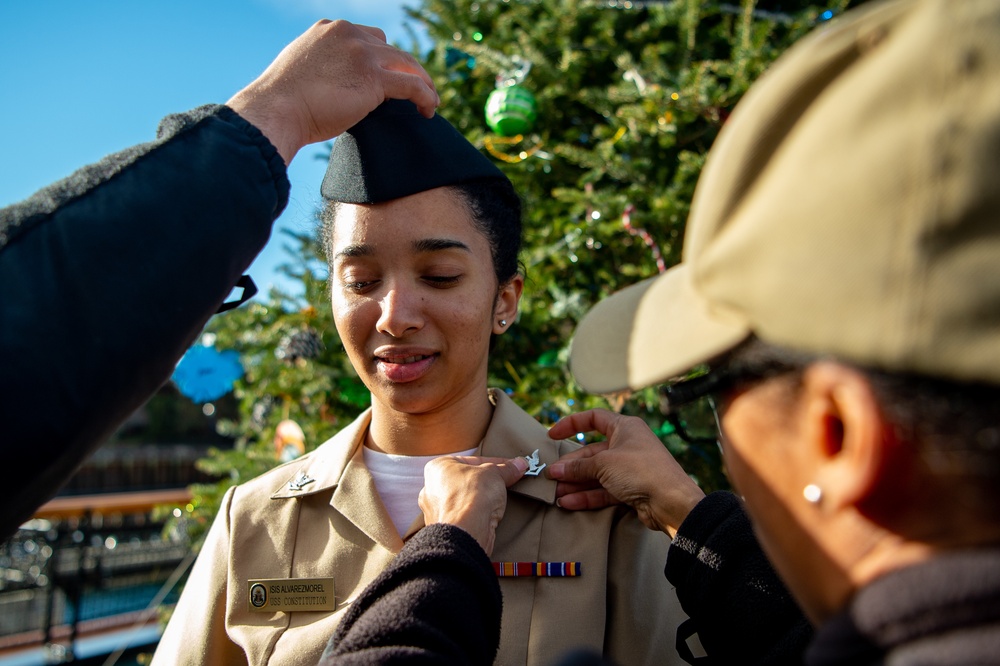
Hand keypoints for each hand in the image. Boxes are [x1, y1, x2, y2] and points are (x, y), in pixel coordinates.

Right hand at [227, 19, 438, 163]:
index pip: (367, 38)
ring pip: (406, 64)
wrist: (274, 111)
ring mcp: (361, 53)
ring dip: (423, 83)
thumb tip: (334, 88)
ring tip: (430, 103)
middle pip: (390, 49)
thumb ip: (324, 71)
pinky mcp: (373, 78)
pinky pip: (411, 85)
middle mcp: (347, 34)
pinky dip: (425, 96)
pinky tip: (429, 110)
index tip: (389, 79)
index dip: (381, 60)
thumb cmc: (281, 104)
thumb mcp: (303, 74)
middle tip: (416, 92)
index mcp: (328, 30)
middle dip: (405, 70)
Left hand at [419, 456, 527, 555]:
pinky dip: (478, 516)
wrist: (466, 531)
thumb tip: (519, 464)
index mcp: (437, 468)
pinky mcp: (446, 530)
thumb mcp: (495, 474)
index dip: (496, 463)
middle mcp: (432, 489)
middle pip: (467, 481)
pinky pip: (466, 518)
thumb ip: (506, 469)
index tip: (510, 467)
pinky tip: (490, 516)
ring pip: (466, 500)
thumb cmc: (471, 496)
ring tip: (499, 500)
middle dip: (487, 482)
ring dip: (483, 500)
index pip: (472, 461)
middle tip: (506, 482)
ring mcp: (437, 512)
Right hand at [547, 409, 704, 536]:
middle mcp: (627, 445)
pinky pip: (604, 490)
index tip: (552, 435)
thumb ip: (578, 466)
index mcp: (625, 428)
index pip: (594, 418)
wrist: (671, 502)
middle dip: (571, 465)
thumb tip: (556, 470)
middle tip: (551, 475)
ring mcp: (629, 468)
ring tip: (556, 493)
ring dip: (576, 483)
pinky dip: (587, 496)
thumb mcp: (604, 463)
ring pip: (596, 474)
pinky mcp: (630, 489)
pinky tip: (569, 502)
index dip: (572, 424)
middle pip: (592, 452)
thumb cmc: (640, 470)